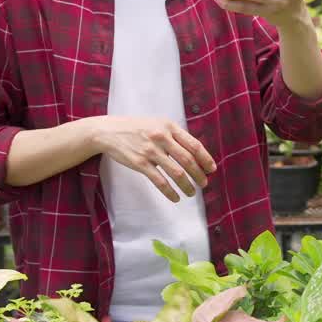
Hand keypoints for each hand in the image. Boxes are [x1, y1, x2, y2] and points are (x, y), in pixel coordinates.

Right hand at [90, 116, 216, 201]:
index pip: (194, 144)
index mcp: (170, 127)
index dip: (205, 158)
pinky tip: (175, 197)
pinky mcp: (140, 163)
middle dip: (199, 174)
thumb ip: (175, 136)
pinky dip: (170, 191)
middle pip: (188, 159)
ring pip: (176, 172)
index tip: (211, 169)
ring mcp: (151, 151)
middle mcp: (162, 137)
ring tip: (192, 193)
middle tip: (204, 184)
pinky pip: (160, 181)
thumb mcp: (158, 124)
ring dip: (187, 185)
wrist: (110, 131)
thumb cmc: (137, 128)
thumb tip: (195, 153)